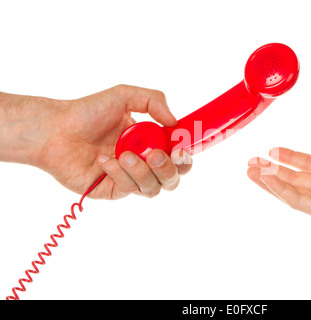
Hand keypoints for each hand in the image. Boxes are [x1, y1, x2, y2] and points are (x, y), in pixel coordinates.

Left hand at [35, 85, 191, 198]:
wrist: (56, 129)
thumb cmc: (88, 112)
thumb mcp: (124, 96)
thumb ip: (154, 101)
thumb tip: (174, 123)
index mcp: (151, 142)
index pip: (178, 157)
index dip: (185, 156)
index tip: (180, 148)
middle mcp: (143, 163)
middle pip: (172, 178)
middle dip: (169, 169)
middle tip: (157, 155)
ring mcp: (129, 178)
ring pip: (153, 188)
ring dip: (143, 171)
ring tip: (124, 154)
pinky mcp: (113, 190)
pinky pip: (129, 189)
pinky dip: (120, 173)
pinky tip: (105, 160)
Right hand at [247, 109, 310, 252]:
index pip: (305, 162)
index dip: (288, 157)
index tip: (271, 150)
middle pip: (292, 176)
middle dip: (270, 169)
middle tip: (251, 162)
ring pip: (289, 189)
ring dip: (269, 180)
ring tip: (249, 171)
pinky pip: (297, 200)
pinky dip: (281, 190)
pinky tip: (267, 179)